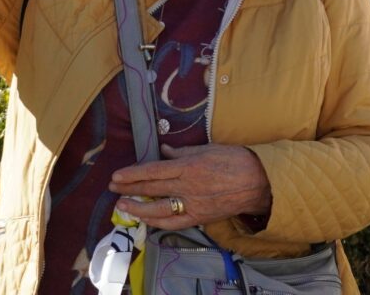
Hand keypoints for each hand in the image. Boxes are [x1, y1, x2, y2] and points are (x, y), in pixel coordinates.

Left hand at [109, 143, 271, 230]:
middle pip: (152, 189)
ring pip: (158, 209)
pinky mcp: (199, 217)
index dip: (133, 174)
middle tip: (113, 188)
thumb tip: (164, 150)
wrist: (256, 182)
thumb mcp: (207, 148)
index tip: (117, 175)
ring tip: (123, 206)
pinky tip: (147, 219)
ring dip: (138, 208)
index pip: (153, 171)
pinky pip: (174, 221)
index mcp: (188, 166)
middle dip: (130, 189)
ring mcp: (192, 204)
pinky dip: (158, 221)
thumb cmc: (234, 160)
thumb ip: (183, 151)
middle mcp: (187, 187)